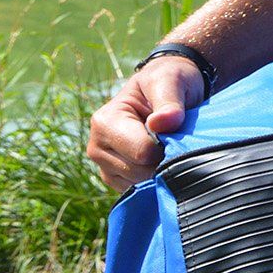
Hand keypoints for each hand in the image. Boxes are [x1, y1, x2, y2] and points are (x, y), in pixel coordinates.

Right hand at [86, 57, 204, 191]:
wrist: (168, 89)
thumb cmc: (168, 82)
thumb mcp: (171, 81)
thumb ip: (169, 102)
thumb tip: (161, 123)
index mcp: (104, 122)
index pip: (142, 152)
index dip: (167, 145)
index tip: (175, 129)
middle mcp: (97, 147)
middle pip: (141, 172)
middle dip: (164, 158)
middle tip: (173, 136)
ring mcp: (104, 166)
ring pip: (141, 184)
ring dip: (160, 169)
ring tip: (165, 144)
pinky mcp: (115, 179)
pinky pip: (140, 191)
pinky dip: (155, 179)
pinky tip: (159, 158)